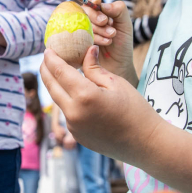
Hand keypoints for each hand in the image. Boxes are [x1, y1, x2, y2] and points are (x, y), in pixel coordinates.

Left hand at [40, 45, 155, 160]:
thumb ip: (95, 68)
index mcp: (84, 96)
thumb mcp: (116, 83)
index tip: (48, 49)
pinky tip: (72, 93)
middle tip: (46, 58)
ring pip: (58, 100)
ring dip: (55, 85)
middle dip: (46, 70)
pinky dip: (66, 100)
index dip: (52, 59)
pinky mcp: (77, 135)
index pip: (60, 72)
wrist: (145, 143)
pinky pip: (67, 113)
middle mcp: (74, 113)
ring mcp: (73, 126)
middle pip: (51, 86)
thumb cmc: (135, 110)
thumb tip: (87, 50)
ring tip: (57, 72)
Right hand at [81, 0, 137, 85]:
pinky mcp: (75, 44)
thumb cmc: (122, 45)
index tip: (98, 4)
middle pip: (83, 11)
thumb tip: (102, 4)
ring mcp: (80, 32)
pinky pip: (77, 37)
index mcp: (98, 13)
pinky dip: (92, 39)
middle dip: (96, 17)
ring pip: (81, 24)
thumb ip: (119, 10)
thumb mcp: (125, 24)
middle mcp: (87, 21)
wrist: (119, 66)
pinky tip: (102, 44)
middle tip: (107, 24)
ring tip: (110, 39)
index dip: (92, 1)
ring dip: (98, 30)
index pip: (89, 1)